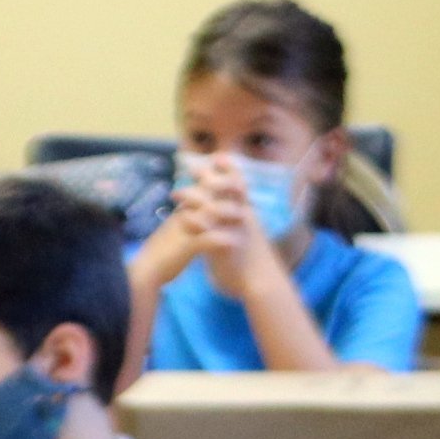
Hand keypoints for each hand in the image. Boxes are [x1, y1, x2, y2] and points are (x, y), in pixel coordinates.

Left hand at [175, 154, 284, 300]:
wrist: (264, 282)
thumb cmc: (253, 260)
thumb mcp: (246, 234)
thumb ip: (233, 223)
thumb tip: (224, 215)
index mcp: (247, 212)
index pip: (240, 183)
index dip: (230, 169)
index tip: (217, 156)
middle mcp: (243, 216)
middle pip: (227, 189)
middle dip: (208, 176)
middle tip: (189, 168)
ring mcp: (235, 231)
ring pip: (215, 207)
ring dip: (194, 197)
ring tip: (175, 193)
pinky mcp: (227, 247)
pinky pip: (210, 231)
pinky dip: (196, 223)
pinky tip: (183, 219)